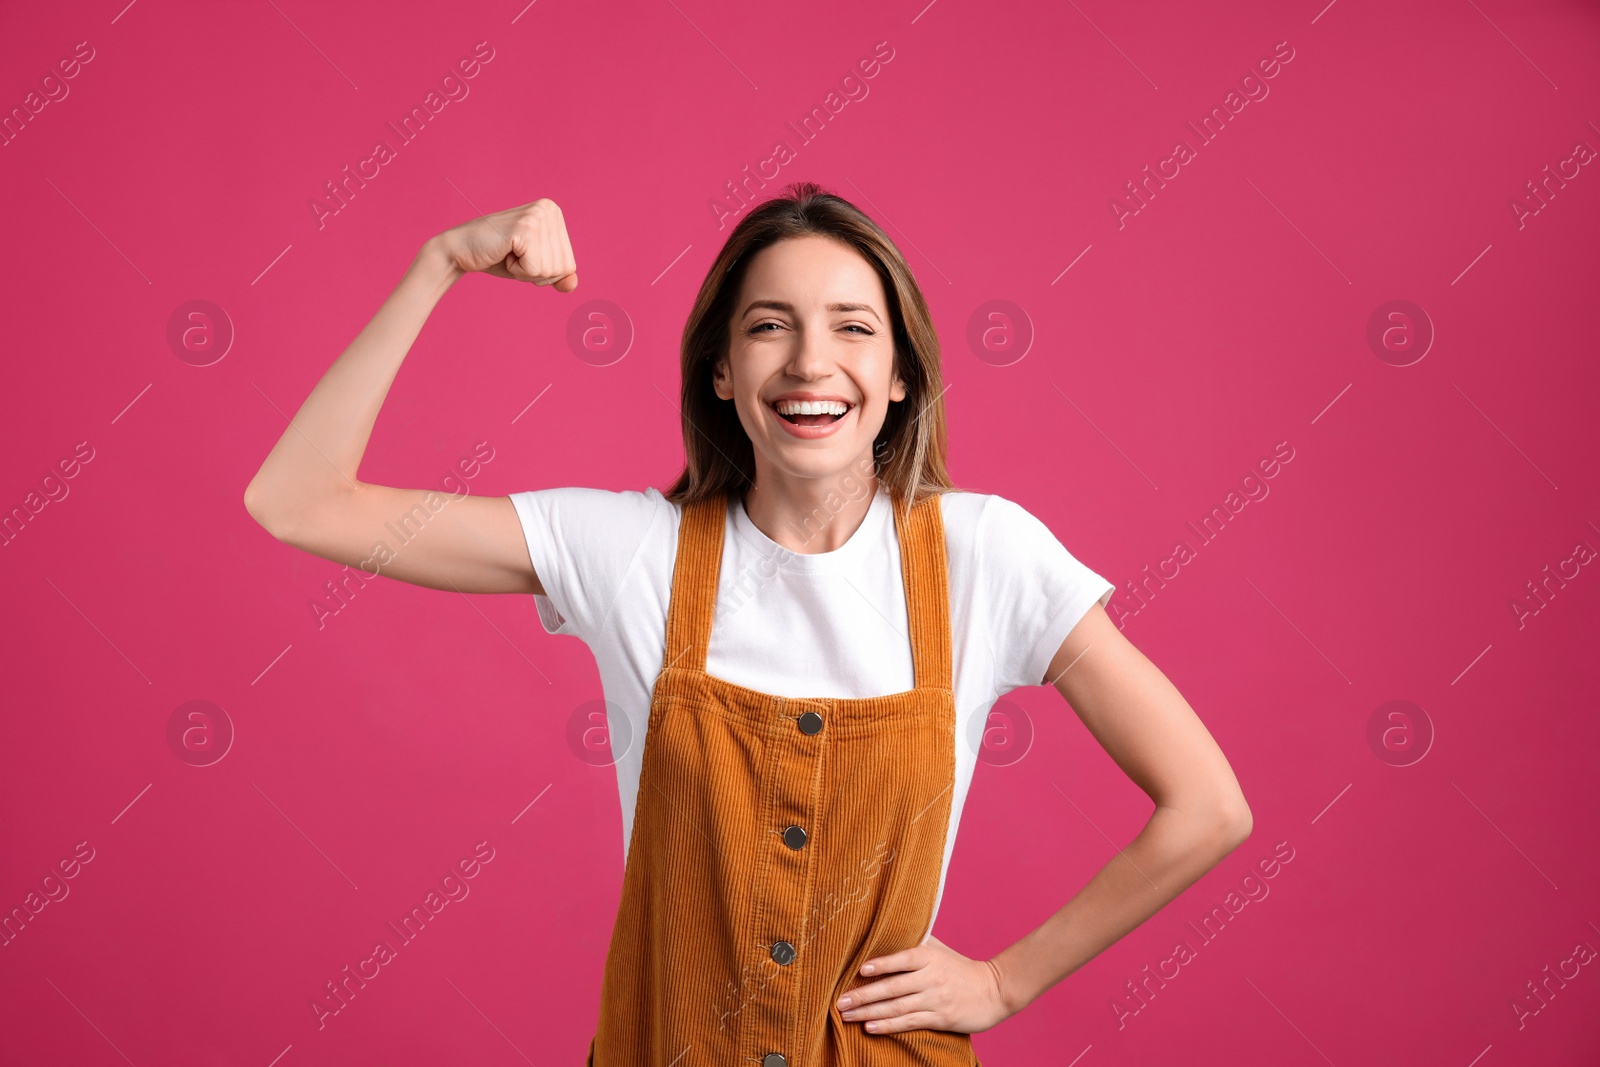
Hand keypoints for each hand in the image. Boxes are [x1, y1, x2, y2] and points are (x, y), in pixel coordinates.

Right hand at [433, 198, 577, 289]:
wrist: (461, 250)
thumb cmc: (499, 257)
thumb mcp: (534, 267)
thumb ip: (557, 276)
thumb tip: (572, 285)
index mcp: (554, 213)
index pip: (569, 264)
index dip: (544, 271)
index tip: (523, 254)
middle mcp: (549, 209)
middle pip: (561, 267)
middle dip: (536, 272)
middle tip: (513, 254)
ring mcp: (537, 217)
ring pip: (549, 270)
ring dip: (526, 271)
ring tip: (508, 252)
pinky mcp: (525, 229)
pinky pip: (535, 269)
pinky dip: (518, 271)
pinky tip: (504, 252)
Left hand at [835, 934, 1012, 1034]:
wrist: (993, 991)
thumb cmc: (959, 968)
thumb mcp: (939, 949)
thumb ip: (915, 940)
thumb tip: (884, 927)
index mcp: (930, 957)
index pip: (902, 959)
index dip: (881, 964)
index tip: (860, 970)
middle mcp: (932, 978)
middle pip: (893, 987)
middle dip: (863, 995)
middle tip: (840, 1000)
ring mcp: (936, 1000)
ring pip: (897, 1007)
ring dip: (869, 1013)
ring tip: (847, 1015)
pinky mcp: (941, 1019)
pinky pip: (910, 1023)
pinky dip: (888, 1026)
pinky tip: (870, 1027)